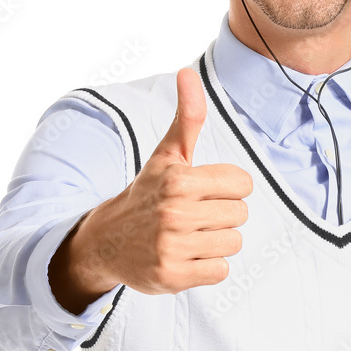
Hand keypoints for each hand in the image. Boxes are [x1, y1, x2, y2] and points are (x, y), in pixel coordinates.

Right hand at [72, 67, 253, 296]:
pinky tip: (185, 256)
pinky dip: (207, 266)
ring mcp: (172, 247)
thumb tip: (187, 72)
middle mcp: (174, 213)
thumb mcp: (168, 154)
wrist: (108, 240)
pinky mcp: (172, 277)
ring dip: (215, 241)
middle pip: (240, 215)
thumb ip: (187, 116)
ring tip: (188, 235)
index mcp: (179, 179)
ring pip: (233, 243)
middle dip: (222, 215)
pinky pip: (220, 271)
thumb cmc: (149, 192)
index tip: (203, 191)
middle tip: (193, 215)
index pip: (243, 185)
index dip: (227, 188)